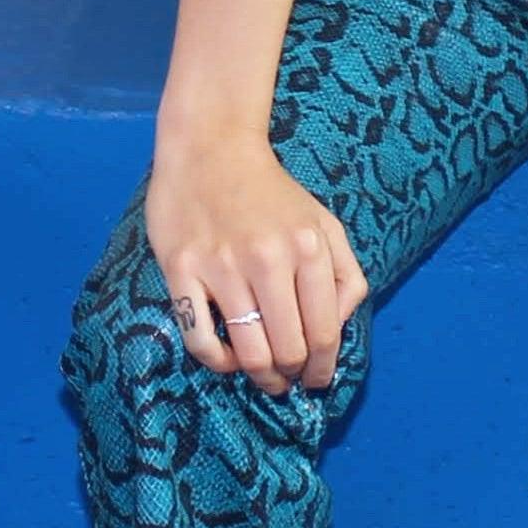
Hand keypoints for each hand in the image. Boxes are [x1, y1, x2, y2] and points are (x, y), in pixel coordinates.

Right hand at [144, 129, 370, 394]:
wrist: (210, 148)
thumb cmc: (273, 195)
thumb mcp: (326, 226)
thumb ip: (346, 277)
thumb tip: (337, 330)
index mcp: (308, 249)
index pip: (324, 333)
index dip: (323, 368)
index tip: (317, 380)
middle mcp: (267, 259)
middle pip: (288, 350)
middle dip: (292, 376)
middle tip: (288, 380)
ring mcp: (221, 265)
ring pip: (249, 352)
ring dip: (261, 377)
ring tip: (264, 376)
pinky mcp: (181, 269)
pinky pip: (201, 339)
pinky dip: (218, 362)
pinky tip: (228, 358)